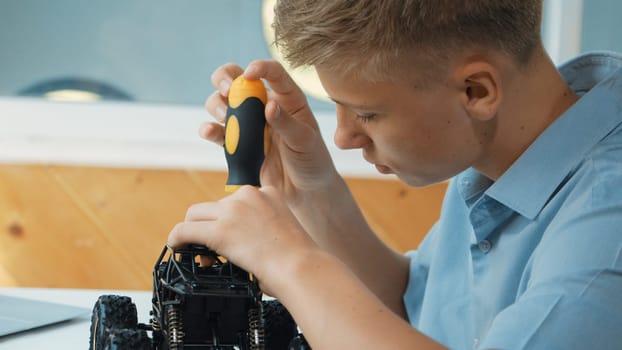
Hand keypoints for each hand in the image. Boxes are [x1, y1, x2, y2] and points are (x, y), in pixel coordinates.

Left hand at [167, 185, 317, 295]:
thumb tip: (240, 243)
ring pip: (196, 214)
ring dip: (195, 232)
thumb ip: (262, 226)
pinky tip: (177, 247)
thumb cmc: (299, 260)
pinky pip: (185, 229)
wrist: (302, 269)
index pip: (236, 200)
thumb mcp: (284, 229)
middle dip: (210, 225)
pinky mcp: (220, 230)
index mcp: (268, 193)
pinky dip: (177, 238)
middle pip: (214, 205)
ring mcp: (233, 211)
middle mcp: (249, 195)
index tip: (231, 236)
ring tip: (202, 253)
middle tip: (212, 249)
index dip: (228, 220)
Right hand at [203, 60, 337, 205]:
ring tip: (225, 117)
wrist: (304, 191)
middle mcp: (263, 105)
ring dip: (217, 105)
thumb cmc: (312, 160)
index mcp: (287, 97)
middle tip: (226, 89)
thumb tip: (269, 106)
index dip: (260, 67)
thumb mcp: (305, 141)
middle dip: (224, 78)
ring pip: (221, 103)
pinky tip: (211, 131)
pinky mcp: (237, 144)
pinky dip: (210, 129)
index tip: (250, 72)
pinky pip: (218, 132)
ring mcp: (247, 124)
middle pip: (235, 79)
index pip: (272, 72)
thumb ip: (287, 124)